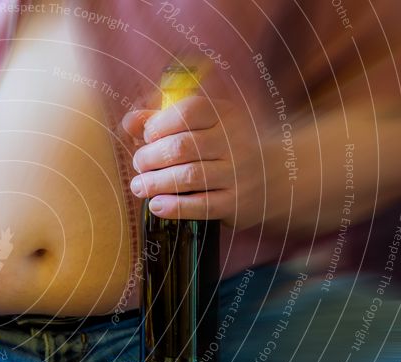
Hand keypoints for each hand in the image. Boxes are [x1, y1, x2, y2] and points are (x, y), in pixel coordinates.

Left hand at [122, 96, 262, 227]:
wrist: (276, 175)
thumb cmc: (224, 146)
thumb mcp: (203, 125)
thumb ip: (163, 120)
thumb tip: (129, 122)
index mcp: (224, 114)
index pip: (188, 112)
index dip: (159, 125)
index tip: (146, 136)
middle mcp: (234, 141)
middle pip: (182, 147)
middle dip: (150, 157)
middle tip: (139, 165)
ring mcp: (237, 173)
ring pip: (189, 177)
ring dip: (156, 183)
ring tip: (139, 186)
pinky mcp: (236, 203)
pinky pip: (201, 206)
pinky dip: (174, 207)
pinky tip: (156, 205)